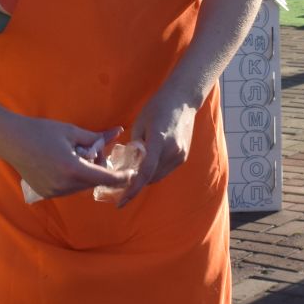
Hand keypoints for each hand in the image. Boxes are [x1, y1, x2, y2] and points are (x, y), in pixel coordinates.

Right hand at [1, 116, 128, 199]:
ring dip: (86, 174)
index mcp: (72, 168)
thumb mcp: (71, 131)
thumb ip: (95, 137)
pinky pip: (68, 189)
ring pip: (81, 186)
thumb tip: (117, 133)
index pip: (104, 178)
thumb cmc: (41, 131)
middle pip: (93, 182)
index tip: (131, 175)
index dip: (120, 177)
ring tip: (78, 155)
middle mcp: (63, 184)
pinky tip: (65, 163)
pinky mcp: (45, 193)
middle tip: (96, 151)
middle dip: (100, 169)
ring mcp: (53, 191)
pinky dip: (74, 178)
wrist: (11, 140)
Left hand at [112, 86, 201, 207]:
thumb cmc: (157, 108)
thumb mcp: (139, 124)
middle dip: (136, 184)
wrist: (182, 100)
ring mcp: (180, 155)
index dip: (132, 190)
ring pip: (158, 176)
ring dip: (146, 178)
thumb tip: (130, 164)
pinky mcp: (183, 156)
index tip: (121, 202)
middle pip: (151, 178)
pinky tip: (146, 165)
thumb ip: (135, 146)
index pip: (144, 173)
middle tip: (120, 186)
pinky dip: (154, 171)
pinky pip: (165, 170)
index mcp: (158, 141)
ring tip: (132, 174)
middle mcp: (172, 151)